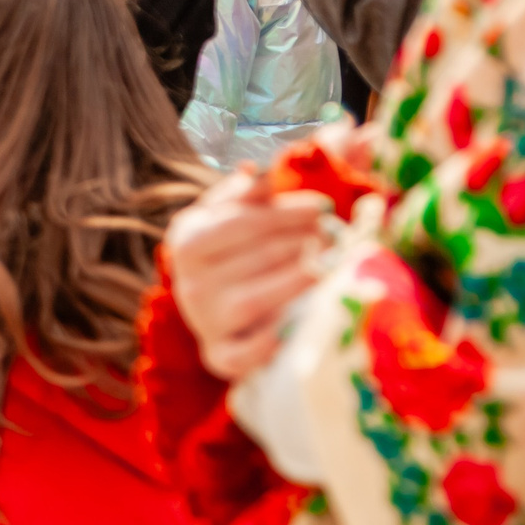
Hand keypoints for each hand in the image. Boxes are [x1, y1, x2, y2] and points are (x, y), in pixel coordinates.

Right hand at [164, 165, 330, 380]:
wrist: (211, 301)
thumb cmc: (231, 247)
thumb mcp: (231, 211)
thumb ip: (249, 189)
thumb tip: (260, 167)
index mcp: (187, 240)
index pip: (242, 222)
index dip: (287, 212)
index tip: (325, 205)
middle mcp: (189, 282)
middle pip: (257, 258)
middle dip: (304, 242)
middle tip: (337, 234)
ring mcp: (204, 322)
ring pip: (256, 301)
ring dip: (299, 282)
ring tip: (332, 266)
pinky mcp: (219, 357)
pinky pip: (244, 355)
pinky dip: (268, 344)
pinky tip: (296, 323)